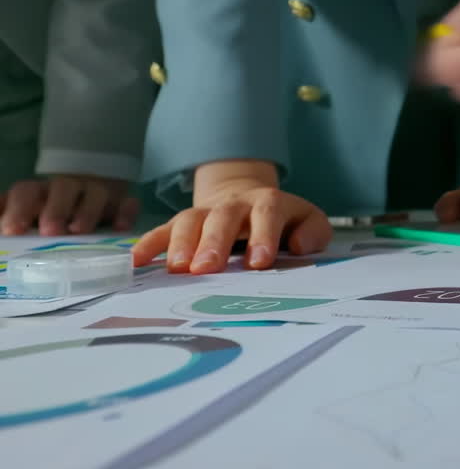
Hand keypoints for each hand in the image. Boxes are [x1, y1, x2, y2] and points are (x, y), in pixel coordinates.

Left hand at [0, 175, 139, 235]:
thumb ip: (9, 221)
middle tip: (50, 231)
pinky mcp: (121, 203)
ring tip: (80, 231)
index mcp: (38, 194)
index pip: (26, 192)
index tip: (12, 231)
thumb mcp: (24, 221)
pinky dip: (124, 213)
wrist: (88, 202)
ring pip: (95, 193)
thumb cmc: (48, 220)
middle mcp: (67, 190)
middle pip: (63, 188)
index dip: (19, 209)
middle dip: (56, 209)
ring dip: (87, 211)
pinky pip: (127, 203)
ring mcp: (97, 194)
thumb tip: (0, 231)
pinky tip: (119, 228)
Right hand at [131, 160, 331, 273]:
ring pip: (190, 222)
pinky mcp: (182, 224)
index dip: (263, 236)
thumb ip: (314, 232)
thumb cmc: (284, 222)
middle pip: (222, 218)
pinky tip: (136, 261)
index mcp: (268, 203)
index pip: (266, 214)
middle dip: (214, 242)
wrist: (249, 200)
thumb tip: (300, 246)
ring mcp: (205, 212)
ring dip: (181, 243)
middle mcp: (234, 205)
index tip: (259, 262)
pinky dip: (149, 244)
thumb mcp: (309, 222)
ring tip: (176, 268)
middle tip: (207, 268)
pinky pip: (162, 230)